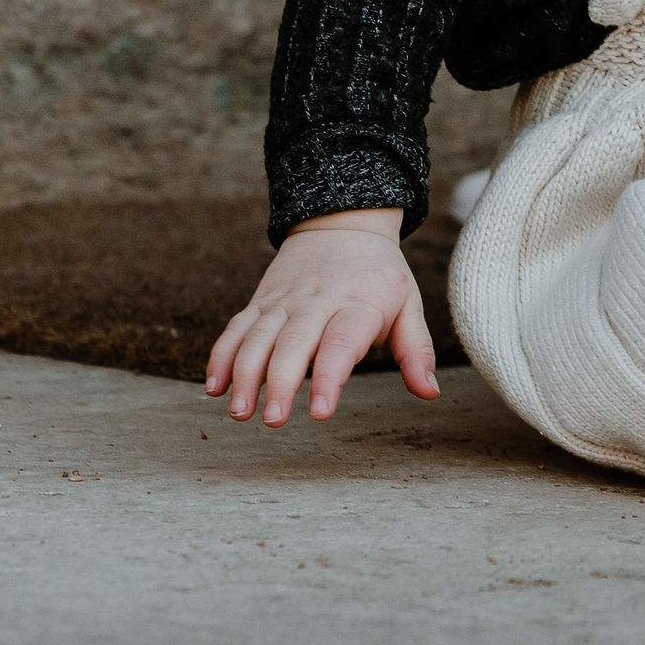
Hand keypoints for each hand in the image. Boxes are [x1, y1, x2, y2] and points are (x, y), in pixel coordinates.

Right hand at [205, 208, 441, 426]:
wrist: (342, 223)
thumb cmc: (380, 276)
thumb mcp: (408, 304)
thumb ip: (416, 350)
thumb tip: (430, 392)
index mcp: (358, 304)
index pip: (342, 343)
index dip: (330, 377)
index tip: (320, 412)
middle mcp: (316, 302)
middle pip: (294, 343)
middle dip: (281, 383)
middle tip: (274, 421)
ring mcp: (284, 301)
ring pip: (258, 338)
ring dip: (245, 376)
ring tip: (240, 413)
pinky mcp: (260, 302)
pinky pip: (237, 329)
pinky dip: (222, 357)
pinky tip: (215, 388)